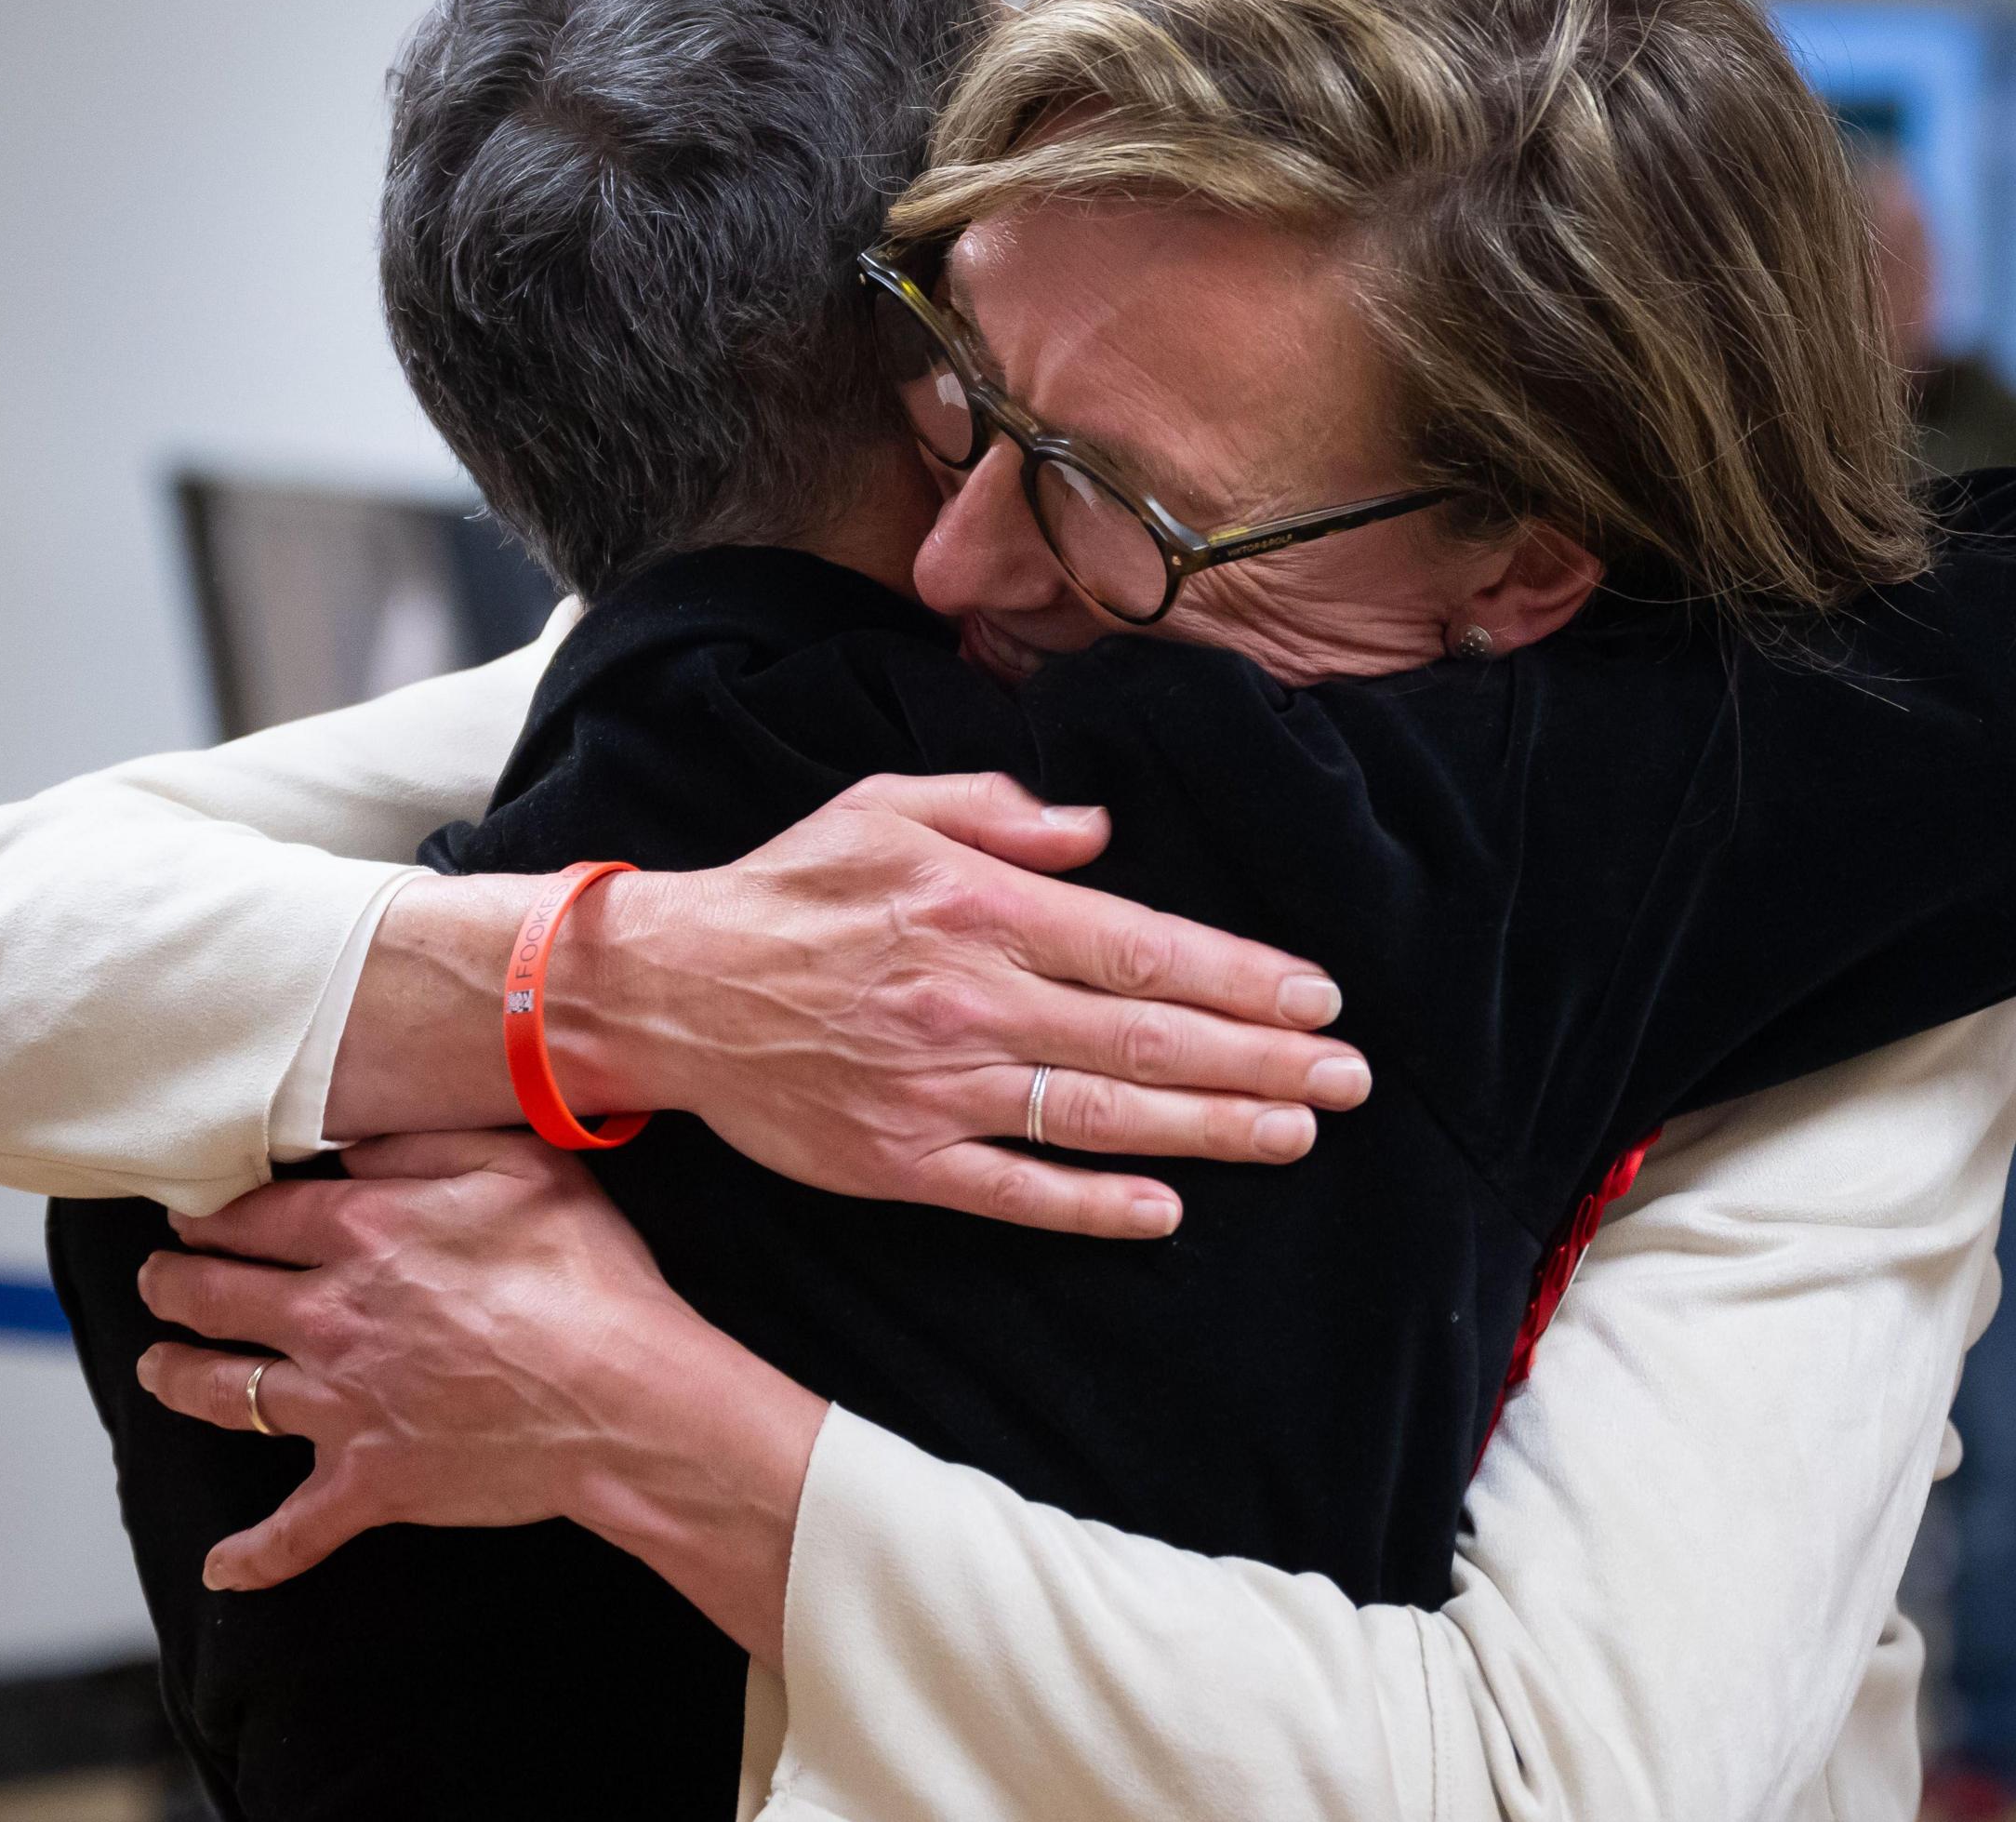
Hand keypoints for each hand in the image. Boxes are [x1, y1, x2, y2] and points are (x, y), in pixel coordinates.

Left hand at [135, 1132, 821, 1658]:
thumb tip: (351, 1143)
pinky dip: (255, 1555)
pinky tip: (220, 1569)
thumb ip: (424, 1141)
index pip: (255, 1217)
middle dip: (174, 1285)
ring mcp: (343, 1405)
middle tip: (157, 1280)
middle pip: (217, 1298)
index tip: (191, 1214)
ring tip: (154, 1368)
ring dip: (177, 1379)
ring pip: (226, 1394)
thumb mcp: (519, 1165)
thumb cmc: (586, 1277)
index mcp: (362, 1235)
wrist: (621, 1398)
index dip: (212, 1214)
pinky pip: (296, 1529)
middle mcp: (330, 1318)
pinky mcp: (372, 1481)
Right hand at [556, 773, 1372, 1238]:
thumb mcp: (886, 808)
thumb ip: (1000, 815)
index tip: (1318, 997)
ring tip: (1296, 1131)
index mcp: (977, 909)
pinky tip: (1166, 1208)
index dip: (1241, 977)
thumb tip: (1098, 832)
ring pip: (1100, 1116)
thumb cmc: (786, 891)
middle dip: (1262, 1058)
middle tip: (1350, 1078)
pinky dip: (1094, 1205)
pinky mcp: (899, 1161)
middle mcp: (969, 1001)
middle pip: (1145, 1038)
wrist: (665, 986)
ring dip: (1210, 1127)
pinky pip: (1016, 1191)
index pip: (1142, 948)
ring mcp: (936, 1089)